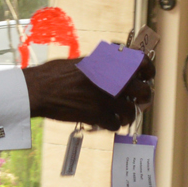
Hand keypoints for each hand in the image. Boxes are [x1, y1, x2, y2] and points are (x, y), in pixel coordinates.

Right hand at [22, 55, 152, 130]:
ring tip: (119, 114)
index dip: (148, 71)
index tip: (147, 77)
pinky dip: (111, 124)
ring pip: (131, 112)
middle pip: (143, 91)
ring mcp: (106, 98)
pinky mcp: (97, 115)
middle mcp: (111, 79)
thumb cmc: (55, 74)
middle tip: (136, 101)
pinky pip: (115, 124)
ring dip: (127, 115)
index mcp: (108, 62)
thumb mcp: (82, 62)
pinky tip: (103, 120)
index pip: (142, 63)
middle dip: (142, 98)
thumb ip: (102, 65)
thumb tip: (115, 69)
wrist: (38, 89)